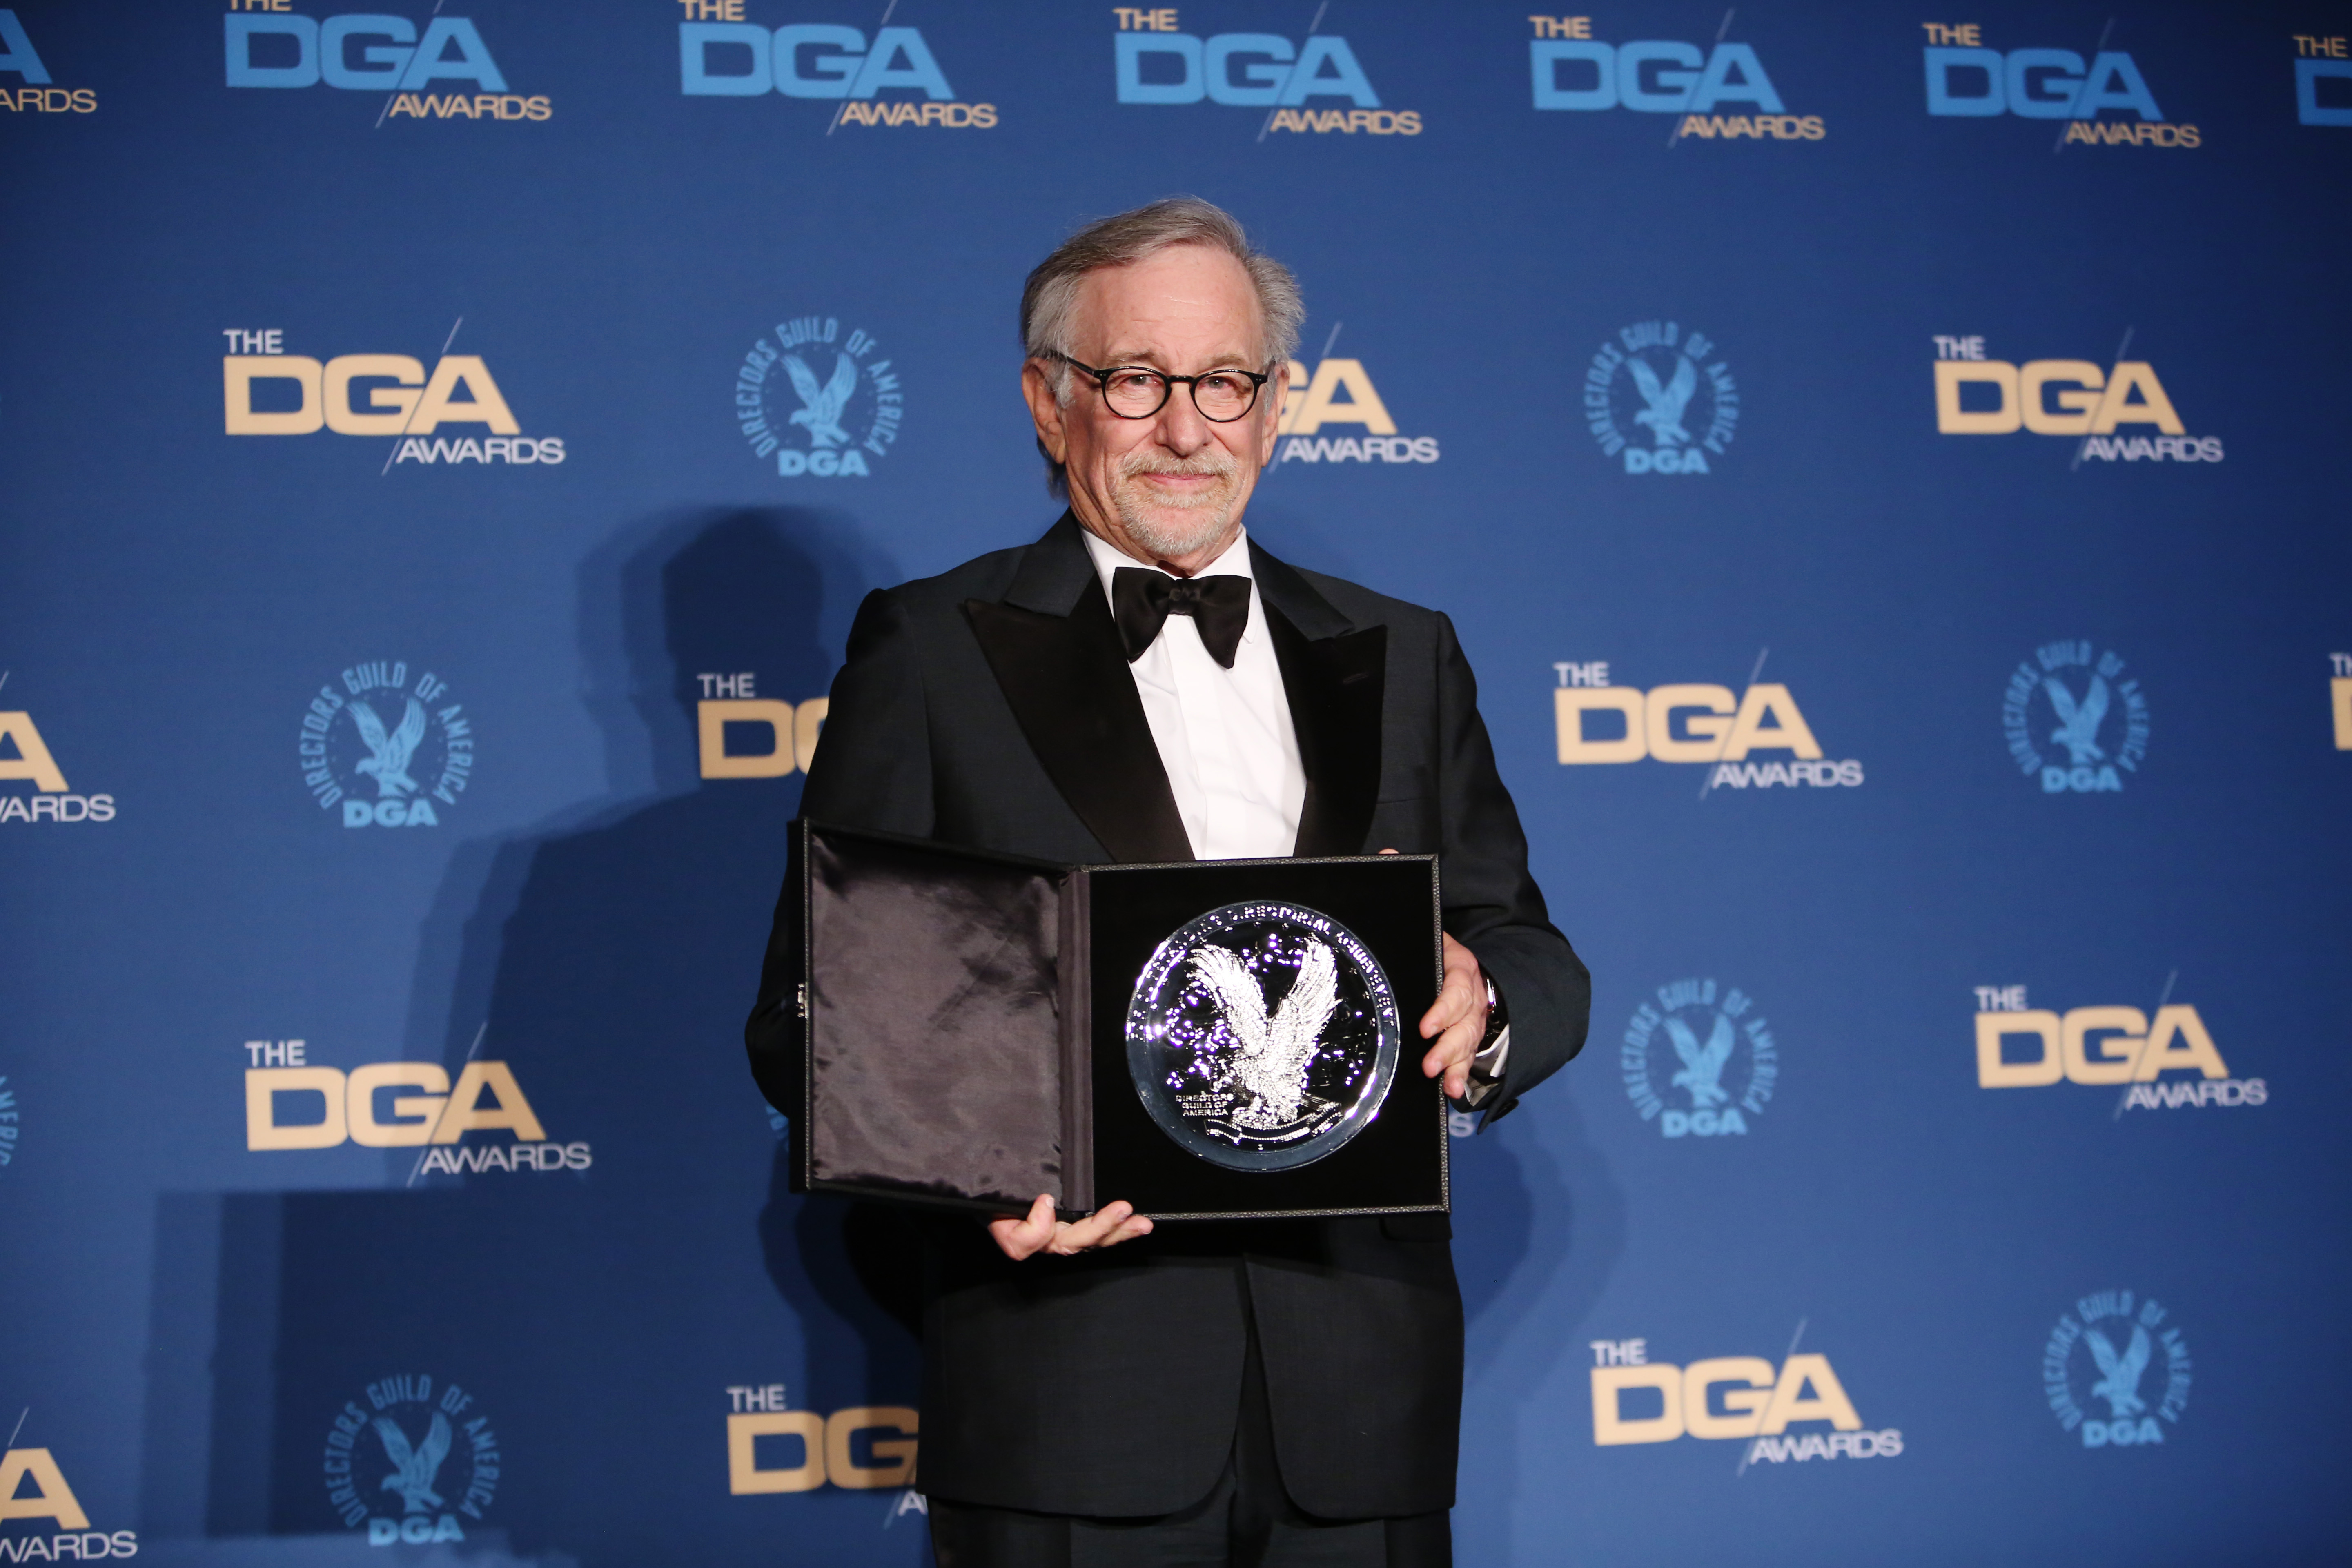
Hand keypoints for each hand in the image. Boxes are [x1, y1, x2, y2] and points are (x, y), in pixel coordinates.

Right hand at [987, 1194, 1152, 1260]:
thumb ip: (1004, 1198)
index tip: (1044, 1199)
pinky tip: (1138, 1224)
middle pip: (1068, 1243)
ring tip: (1142, 1223)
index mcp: (1014, 1234)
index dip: (1037, 1226)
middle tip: (1121, 1209)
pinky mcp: (1075, 1229)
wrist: (995, 1186)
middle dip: (1099, 1228)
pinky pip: (1098, 1236)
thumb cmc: (991, 1189)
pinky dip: (1118, 1230)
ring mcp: (1059, 1237)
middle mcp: (1040, 1241)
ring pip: (1089, 1243)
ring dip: (1117, 1232)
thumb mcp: (988, 1195)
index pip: (1024, 1243)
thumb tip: (1045, 1200)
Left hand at [1378, 849, 1489, 1100]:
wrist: (1450, 960)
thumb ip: (1400, 886)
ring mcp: (1470, 1015)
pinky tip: (1453, 1094)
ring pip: (1471, 1041)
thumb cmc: (1425, 942)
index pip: (1457, 985)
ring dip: (1458, 1063)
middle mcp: (1469, 990)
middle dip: (1450, 1043)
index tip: (1425, 1025)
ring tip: (1443, 1083)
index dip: (1444, 1007)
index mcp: (1456, 961)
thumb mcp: (1417, 918)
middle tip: (1429, 1063)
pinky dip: (1463, 1076)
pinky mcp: (1464, 1035)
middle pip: (1468, 1020)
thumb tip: (1387, 852)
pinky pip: (1469, 1058)